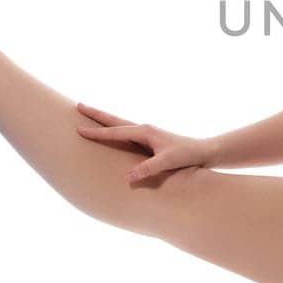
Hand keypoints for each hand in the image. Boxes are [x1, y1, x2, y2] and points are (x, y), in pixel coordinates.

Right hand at [74, 102, 213, 183]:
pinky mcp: (150, 139)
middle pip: (115, 120)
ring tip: (89, 115)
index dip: (97, 132)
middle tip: (78, 105)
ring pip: (120, 124)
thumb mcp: (167, 162)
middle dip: (96, 114)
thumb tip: (127, 177)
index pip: (115, 132)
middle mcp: (144, 129)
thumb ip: (148, 169)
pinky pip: (126, 132)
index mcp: (145, 132)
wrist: (203, 151)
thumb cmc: (187, 155)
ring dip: (104, 120)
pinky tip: (112, 132)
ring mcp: (147, 133)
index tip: (79, 129)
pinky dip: (115, 129)